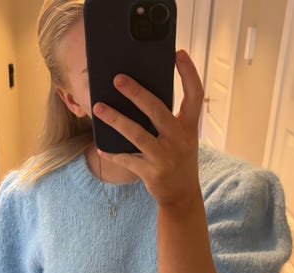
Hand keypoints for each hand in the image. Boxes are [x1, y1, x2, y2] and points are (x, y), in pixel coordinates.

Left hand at [92, 50, 203, 211]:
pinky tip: (100, 147)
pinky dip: (112, 153)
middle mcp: (180, 140)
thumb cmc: (179, 160)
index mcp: (190, 127)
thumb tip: (139, 98)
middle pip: (158, 110)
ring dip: (115, 119)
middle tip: (117, 79)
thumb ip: (169, 121)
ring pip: (137, 134)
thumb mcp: (182, 139)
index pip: (195, 95)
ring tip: (98, 107)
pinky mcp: (152, 173)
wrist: (182, 197)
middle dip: (137, 93)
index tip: (179, 53)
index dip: (188, 73)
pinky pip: (127, 160)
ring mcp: (166, 157)